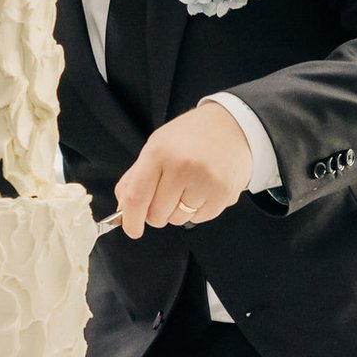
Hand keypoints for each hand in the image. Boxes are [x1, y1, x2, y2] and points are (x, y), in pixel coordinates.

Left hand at [112, 102, 254, 237]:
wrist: (232, 126)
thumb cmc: (189, 137)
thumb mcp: (156, 146)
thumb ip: (135, 178)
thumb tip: (123, 209)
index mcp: (158, 153)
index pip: (137, 197)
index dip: (131, 220)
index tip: (132, 229)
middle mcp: (182, 167)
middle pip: (157, 214)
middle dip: (156, 213)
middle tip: (166, 195)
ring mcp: (205, 181)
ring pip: (178, 219)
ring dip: (178, 211)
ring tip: (188, 187)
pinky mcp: (224, 193)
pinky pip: (199, 218)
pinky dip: (197, 210)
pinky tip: (203, 189)